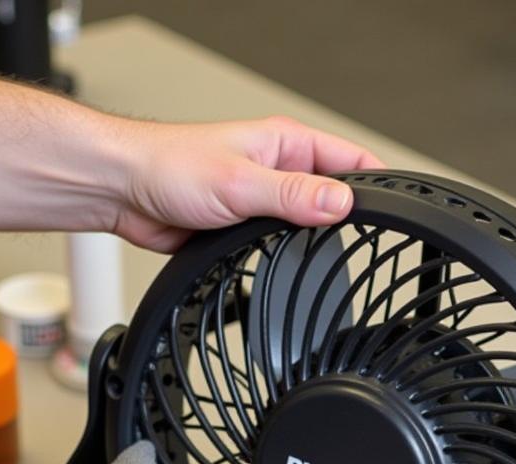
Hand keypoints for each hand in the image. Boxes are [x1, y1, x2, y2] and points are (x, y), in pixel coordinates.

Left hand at [109, 115, 385, 250]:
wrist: (122, 191)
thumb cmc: (167, 166)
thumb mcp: (241, 183)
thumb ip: (293, 196)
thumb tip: (340, 204)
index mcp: (287, 143)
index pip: (352, 161)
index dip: (376, 186)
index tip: (393, 213)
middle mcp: (279, 168)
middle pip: (333, 197)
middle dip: (347, 220)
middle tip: (361, 245)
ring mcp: (263, 199)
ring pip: (306, 225)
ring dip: (314, 240)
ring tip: (325, 257)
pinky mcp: (244, 227)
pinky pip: (279, 244)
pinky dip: (286, 256)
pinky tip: (289, 266)